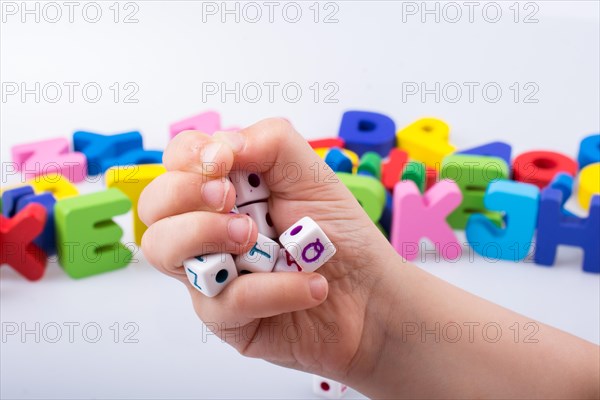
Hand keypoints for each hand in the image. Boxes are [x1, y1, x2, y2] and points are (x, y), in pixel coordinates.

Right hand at [138, 118, 399, 381]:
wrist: (370, 295)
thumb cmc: (339, 233)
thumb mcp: (313, 174)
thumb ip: (270, 143)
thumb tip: (221, 144)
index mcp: (226, 189)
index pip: (178, 161)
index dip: (188, 157)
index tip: (223, 164)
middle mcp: (209, 229)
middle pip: (154, 206)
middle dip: (185, 195)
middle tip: (231, 201)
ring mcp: (212, 272)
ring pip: (162, 250)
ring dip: (206, 234)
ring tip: (255, 238)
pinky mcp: (225, 317)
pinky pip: (224, 301)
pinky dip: (273, 290)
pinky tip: (311, 286)